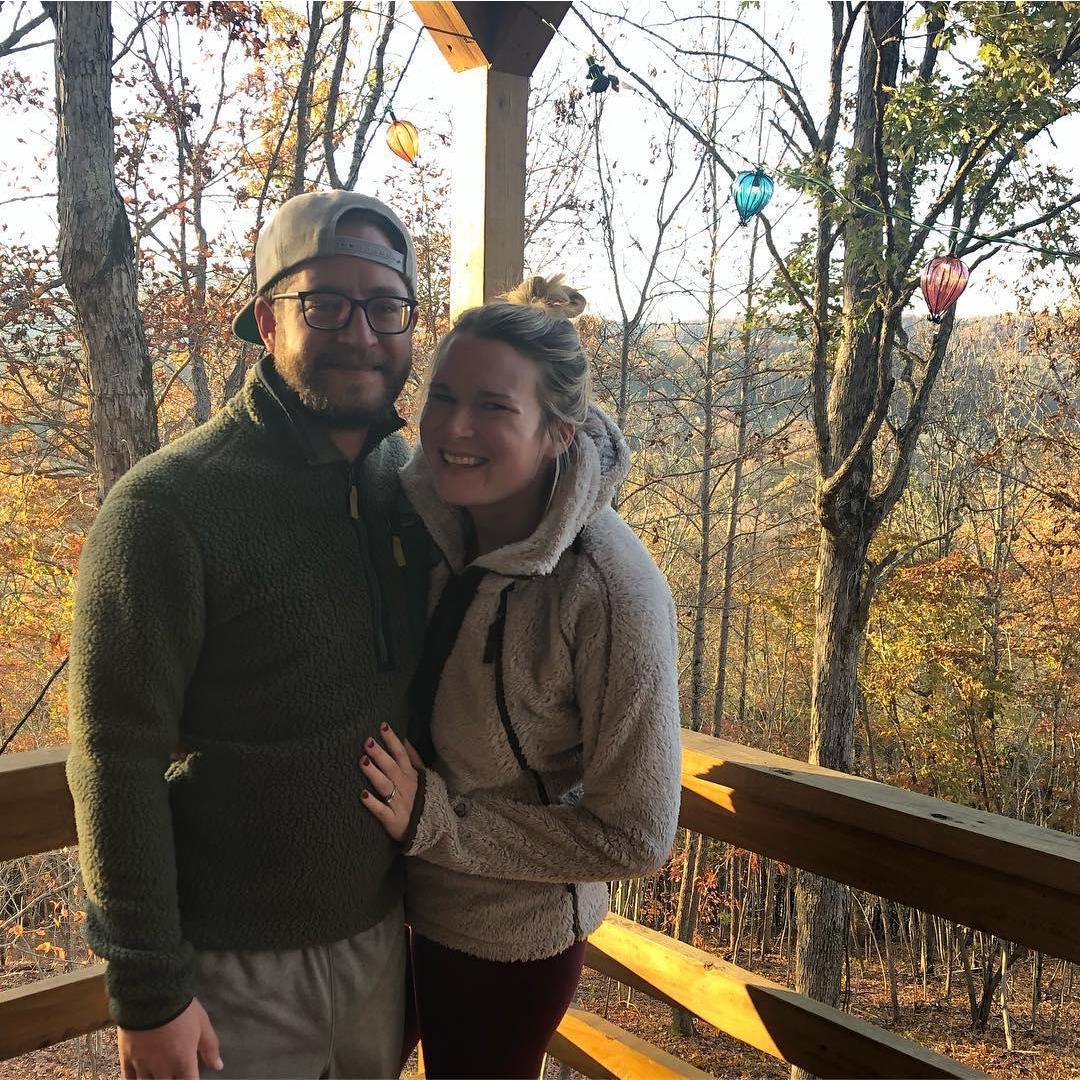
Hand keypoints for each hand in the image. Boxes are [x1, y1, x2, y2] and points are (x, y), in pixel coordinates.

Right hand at [118, 997, 221, 1078]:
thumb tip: (217, 1066)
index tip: (191, 1076)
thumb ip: (210, 1047)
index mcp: (183, 1062)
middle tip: (175, 1072)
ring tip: (160, 1074)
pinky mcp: (126, 1059)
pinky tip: (139, 1077)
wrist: (150, 996)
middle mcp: (162, 1069)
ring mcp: (142, 1066)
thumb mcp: (202, 1024)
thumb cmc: (180, 1009)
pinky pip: (129, 1079)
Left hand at [360, 723, 422, 842]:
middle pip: (391, 767)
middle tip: (367, 741)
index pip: (401, 754)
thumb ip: (413, 758)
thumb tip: (404, 738)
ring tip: (362, 761)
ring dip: (374, 773)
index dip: (392, 740)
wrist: (432, 829)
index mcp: (411, 775)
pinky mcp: (393, 820)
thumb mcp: (422, 776)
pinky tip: (362, 794)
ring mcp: (399, 803)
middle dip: (380, 754)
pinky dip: (373, 803)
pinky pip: (382, 811)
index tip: (382, 726)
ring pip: (385, 786)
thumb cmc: (421, 798)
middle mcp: (405, 787)